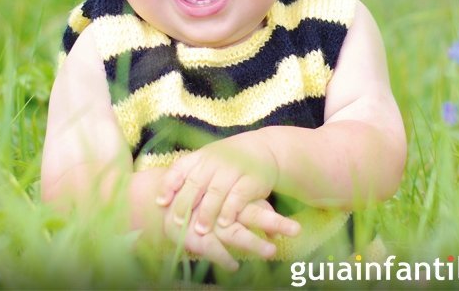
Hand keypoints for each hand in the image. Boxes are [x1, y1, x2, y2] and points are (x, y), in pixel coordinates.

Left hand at [156, 132, 278, 234]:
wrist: (263, 149)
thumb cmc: (227, 161)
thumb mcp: (206, 161)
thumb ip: (187, 176)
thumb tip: (161, 201)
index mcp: (201, 157)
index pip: (180, 169)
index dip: (169, 186)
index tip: (160, 203)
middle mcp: (215, 161)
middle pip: (196, 183)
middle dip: (185, 204)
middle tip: (177, 223)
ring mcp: (234, 169)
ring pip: (216, 191)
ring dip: (208, 212)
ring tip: (201, 229)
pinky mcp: (252, 179)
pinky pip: (238, 196)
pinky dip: (230, 210)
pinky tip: (225, 223)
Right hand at [163, 198, 299, 270]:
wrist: (163, 200)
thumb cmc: (203, 200)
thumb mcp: (227, 201)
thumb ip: (252, 210)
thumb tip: (275, 229)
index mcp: (231, 193)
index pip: (256, 207)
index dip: (274, 220)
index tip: (295, 230)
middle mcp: (222, 206)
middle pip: (249, 215)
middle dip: (272, 225)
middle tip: (294, 232)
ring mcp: (208, 220)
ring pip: (233, 233)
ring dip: (253, 243)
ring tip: (272, 252)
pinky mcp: (191, 234)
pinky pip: (210, 248)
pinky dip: (223, 257)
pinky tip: (234, 265)